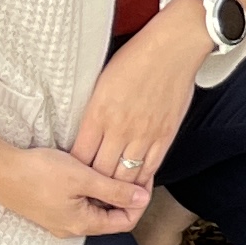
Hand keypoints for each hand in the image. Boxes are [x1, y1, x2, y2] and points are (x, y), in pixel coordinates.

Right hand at [0, 139, 151, 238]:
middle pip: (111, 216)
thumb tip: (141, 198)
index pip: (126, 222)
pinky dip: (91, 189)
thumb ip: (114, 190)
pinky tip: (89, 171)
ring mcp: (59, 219)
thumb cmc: (37, 173)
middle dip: (125, 195)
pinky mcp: (50, 208)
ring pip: (95, 208)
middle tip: (130, 170)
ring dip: (107, 190)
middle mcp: (72, 227)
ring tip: (110, 167)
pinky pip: (80, 203)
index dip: (139, 201)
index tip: (143, 179)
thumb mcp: (83, 178)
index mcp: (82, 224)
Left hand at [67, 5, 210, 195]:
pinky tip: (135, 187)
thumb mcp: (102, 82)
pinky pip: (150, 167)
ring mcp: (144, 133)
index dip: (74, 172)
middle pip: (99, 172)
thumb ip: (94, 112)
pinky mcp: (165, 135)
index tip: (72, 178)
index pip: (79, 156)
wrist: (173, 47)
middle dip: (92, 187)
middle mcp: (119, 127)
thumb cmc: (136, 57)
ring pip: (124, 176)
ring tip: (109, 197)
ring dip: (116, 189)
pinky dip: (141, 181)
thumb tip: (87, 134)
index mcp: (98, 113)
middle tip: (88, 195)